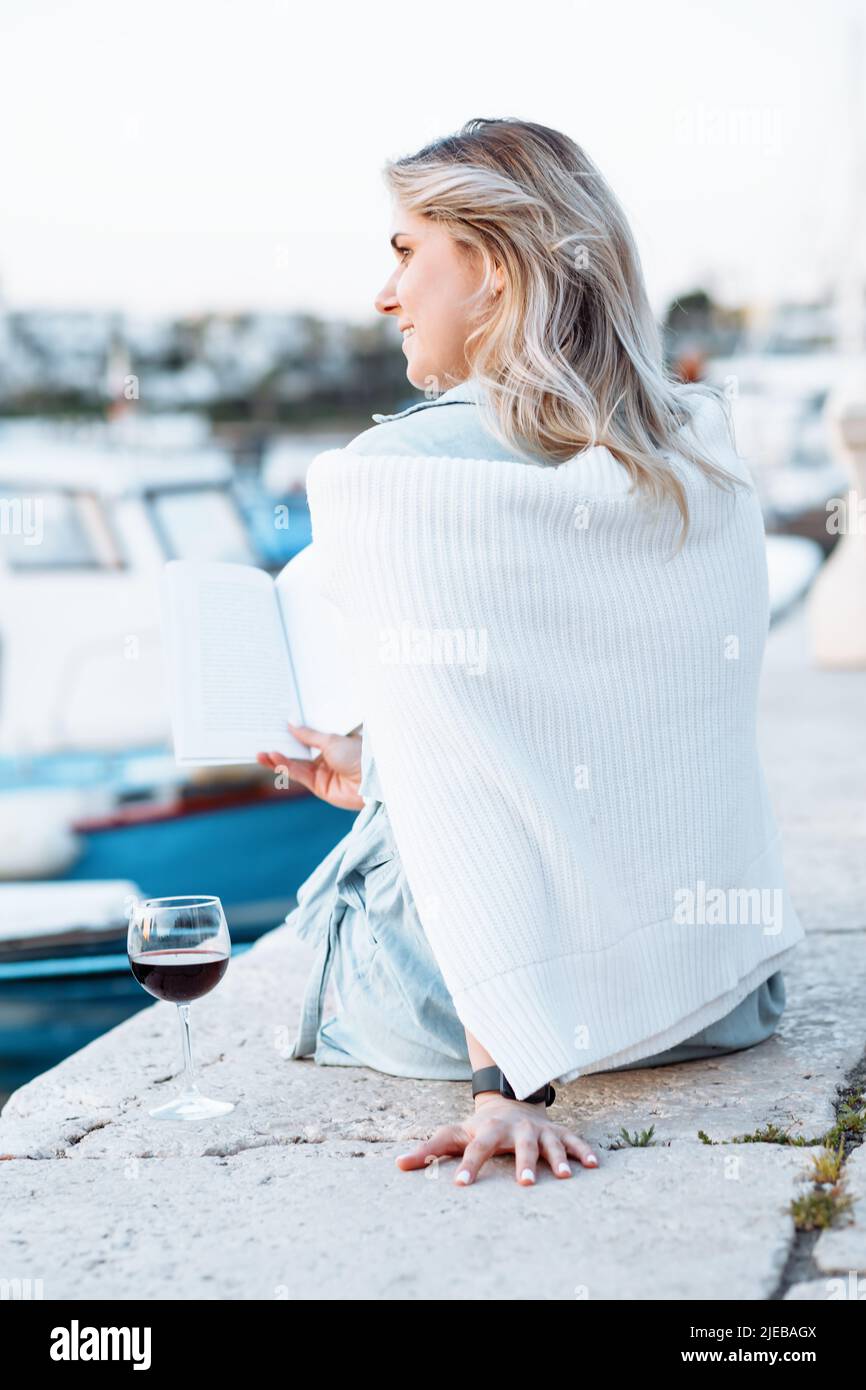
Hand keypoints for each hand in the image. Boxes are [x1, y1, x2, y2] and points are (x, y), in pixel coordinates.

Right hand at [256, 723, 363, 810]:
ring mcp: (321, 771)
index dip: (292, 730)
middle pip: (298, 750)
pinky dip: (284, 766)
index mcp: (333, 741)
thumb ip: (309, 735)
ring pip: (294, 764)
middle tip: (262, 737)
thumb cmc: (358, 755)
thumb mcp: (331, 739)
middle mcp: (326, 756)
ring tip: (260, 752)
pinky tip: (273, 758)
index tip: (275, 723)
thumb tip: (291, 724)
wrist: (371, 781)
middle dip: (281, 744)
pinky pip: (297, 774)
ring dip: (277, 758)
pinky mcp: (318, 786)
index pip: (308, 734)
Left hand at [395, 1095, 599, 1185]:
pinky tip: (594, 1165)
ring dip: (558, 1158)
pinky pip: (574, 1141)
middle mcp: (515, 1129)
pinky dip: (584, 1151)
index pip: (476, 1148)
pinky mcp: (557, 1133)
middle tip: (524, 1184)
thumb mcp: (454, 1133)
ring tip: (564, 1176)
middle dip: (523, 1163)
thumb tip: (398, 1165)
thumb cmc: (479, 1127)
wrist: (511, 1101)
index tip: (460, 1185)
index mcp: (488, 1130)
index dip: (469, 1166)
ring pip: (549, 1143)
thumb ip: (429, 1149)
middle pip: (519, 1145)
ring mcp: (538, 1130)